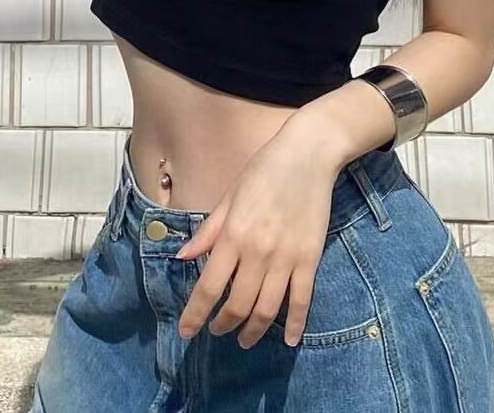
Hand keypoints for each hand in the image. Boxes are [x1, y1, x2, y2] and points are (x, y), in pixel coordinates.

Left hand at [173, 128, 339, 348]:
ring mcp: (286, 258)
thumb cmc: (264, 169)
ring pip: (266, 309)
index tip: (186, 332)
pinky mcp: (310, 258)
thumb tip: (183, 257)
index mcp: (233, 235)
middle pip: (237, 305)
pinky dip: (295, 324)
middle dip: (223, 324)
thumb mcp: (230, 196)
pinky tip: (289, 340)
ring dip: (253, 331)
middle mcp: (257, 252)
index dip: (195, 314)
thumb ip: (208, 231)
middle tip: (218, 330)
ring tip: (244, 339)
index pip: (208, 287)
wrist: (308, 154)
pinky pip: (302, 300)